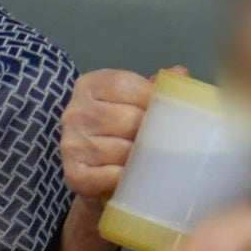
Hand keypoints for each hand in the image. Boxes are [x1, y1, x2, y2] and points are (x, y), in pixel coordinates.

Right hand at [59, 67, 154, 202]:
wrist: (96, 175)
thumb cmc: (121, 132)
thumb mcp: (136, 102)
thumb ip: (155, 88)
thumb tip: (179, 73)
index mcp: (89, 86)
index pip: (126, 85)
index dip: (151, 100)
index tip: (160, 114)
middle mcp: (74, 112)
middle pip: (128, 119)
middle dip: (149, 133)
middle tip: (158, 142)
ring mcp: (71, 143)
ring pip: (122, 150)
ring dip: (140, 159)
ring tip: (145, 160)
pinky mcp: (73, 174)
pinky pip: (111, 175)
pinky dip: (127, 177)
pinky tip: (131, 176)